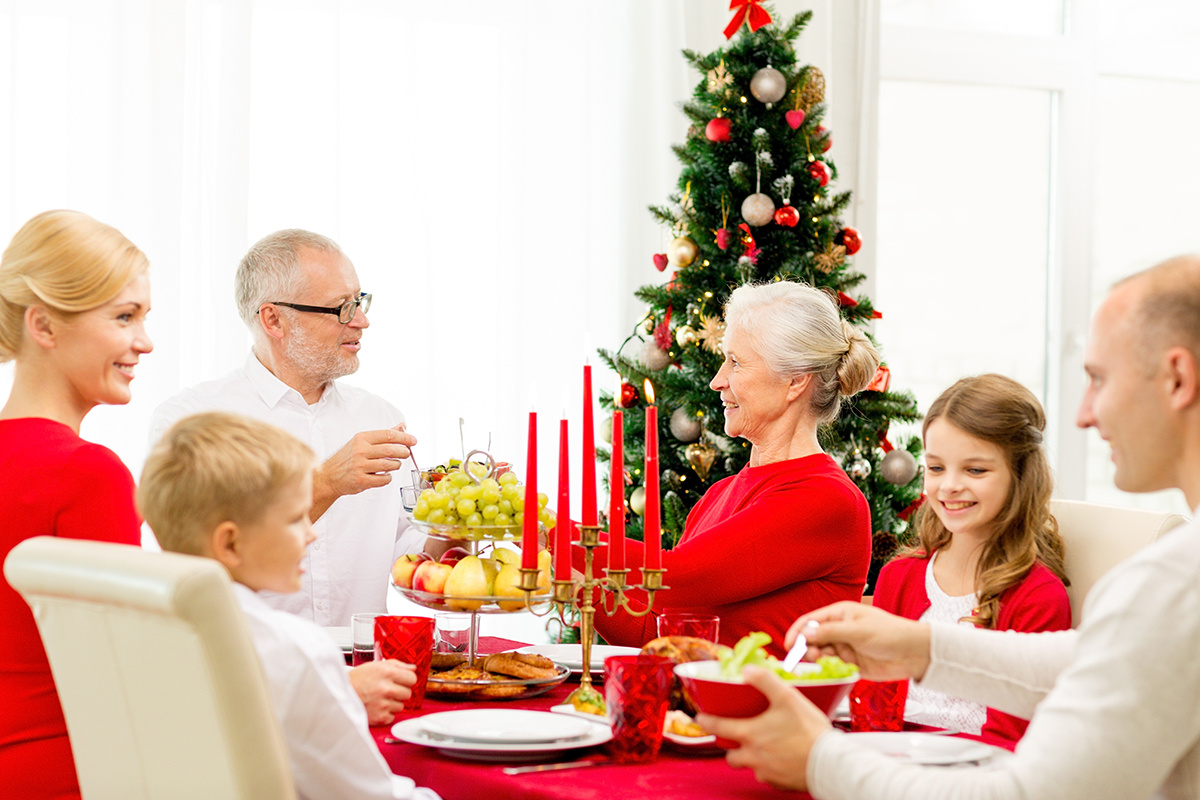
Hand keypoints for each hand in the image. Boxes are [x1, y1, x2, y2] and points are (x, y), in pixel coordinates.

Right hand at [311, 425, 415, 520]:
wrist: (329, 476)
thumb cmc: (347, 458)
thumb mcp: (362, 442)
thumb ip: (383, 435)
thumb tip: (402, 426)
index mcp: (361, 438)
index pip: (388, 435)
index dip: (404, 437)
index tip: (413, 441)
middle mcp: (360, 451)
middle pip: (391, 449)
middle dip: (403, 452)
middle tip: (406, 453)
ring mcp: (360, 466)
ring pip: (389, 465)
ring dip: (396, 465)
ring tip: (394, 464)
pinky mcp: (361, 480)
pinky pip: (383, 479)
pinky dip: (388, 478)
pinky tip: (384, 475)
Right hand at [347, 659, 416, 725]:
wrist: (339, 694)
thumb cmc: (357, 680)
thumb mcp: (376, 665)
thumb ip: (397, 665)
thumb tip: (413, 668)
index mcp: (387, 673)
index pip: (412, 678)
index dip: (406, 680)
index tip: (400, 681)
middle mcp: (386, 688)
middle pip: (407, 693)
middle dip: (399, 692)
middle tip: (387, 690)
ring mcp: (383, 704)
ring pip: (401, 706)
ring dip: (392, 703)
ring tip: (379, 698)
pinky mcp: (379, 717)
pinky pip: (392, 716)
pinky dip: (386, 714)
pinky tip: (376, 707)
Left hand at [697, 666, 830, 790]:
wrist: (830, 763)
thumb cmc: (809, 731)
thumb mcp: (787, 697)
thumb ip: (765, 680)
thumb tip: (747, 670)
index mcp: (750, 734)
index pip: (718, 728)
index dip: (706, 721)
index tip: (700, 717)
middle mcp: (754, 756)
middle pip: (731, 756)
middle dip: (730, 747)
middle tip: (736, 737)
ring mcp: (766, 772)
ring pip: (749, 767)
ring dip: (751, 759)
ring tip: (762, 748)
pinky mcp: (780, 783)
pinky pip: (768, 776)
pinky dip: (770, 768)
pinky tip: (781, 759)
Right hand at [791, 601, 931, 681]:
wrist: (914, 653)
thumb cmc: (890, 633)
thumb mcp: (857, 630)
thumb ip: (830, 632)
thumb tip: (806, 633)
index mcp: (840, 614)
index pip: (811, 621)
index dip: (798, 632)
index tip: (790, 645)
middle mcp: (839, 630)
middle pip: (813, 639)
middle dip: (807, 648)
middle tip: (809, 657)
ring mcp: (845, 647)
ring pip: (821, 654)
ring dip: (818, 660)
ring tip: (822, 663)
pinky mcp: (851, 664)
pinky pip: (833, 667)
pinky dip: (830, 670)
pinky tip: (833, 670)